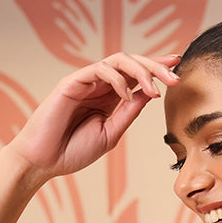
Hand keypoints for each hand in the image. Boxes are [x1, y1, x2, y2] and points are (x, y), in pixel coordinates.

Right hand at [9, 52, 180, 182]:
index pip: (136, 76)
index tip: (178, 67)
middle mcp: (99, 85)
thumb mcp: (111, 134)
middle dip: (156, 66)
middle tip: (176, 76)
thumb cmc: (73, 151)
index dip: (157, 68)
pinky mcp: (72, 82)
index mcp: (109, 97)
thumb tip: (149, 94)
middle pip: (132, 63)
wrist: (43, 161)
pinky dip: (117, 80)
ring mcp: (85, 81)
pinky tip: (127, 96)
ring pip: (118, 61)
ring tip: (155, 89)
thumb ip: (128, 113)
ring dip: (141, 71)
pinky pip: (99, 69)